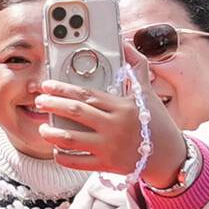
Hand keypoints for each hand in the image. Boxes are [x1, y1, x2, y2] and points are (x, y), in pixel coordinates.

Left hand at [35, 46, 186, 186]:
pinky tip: (55, 150)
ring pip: (72, 139)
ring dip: (52, 133)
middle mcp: (114, 126)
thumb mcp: (148, 92)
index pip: (86, 94)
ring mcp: (109, 147)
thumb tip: (127, 43)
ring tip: (42, 128)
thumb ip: (137, 66)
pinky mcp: (106, 165)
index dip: (63, 88)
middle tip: (39, 102)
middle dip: (53, 105)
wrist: (169, 156)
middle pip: (76, 113)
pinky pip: (77, 163)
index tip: (47, 85)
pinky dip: (63, 156)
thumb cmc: (156, 121)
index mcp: (121, 107)